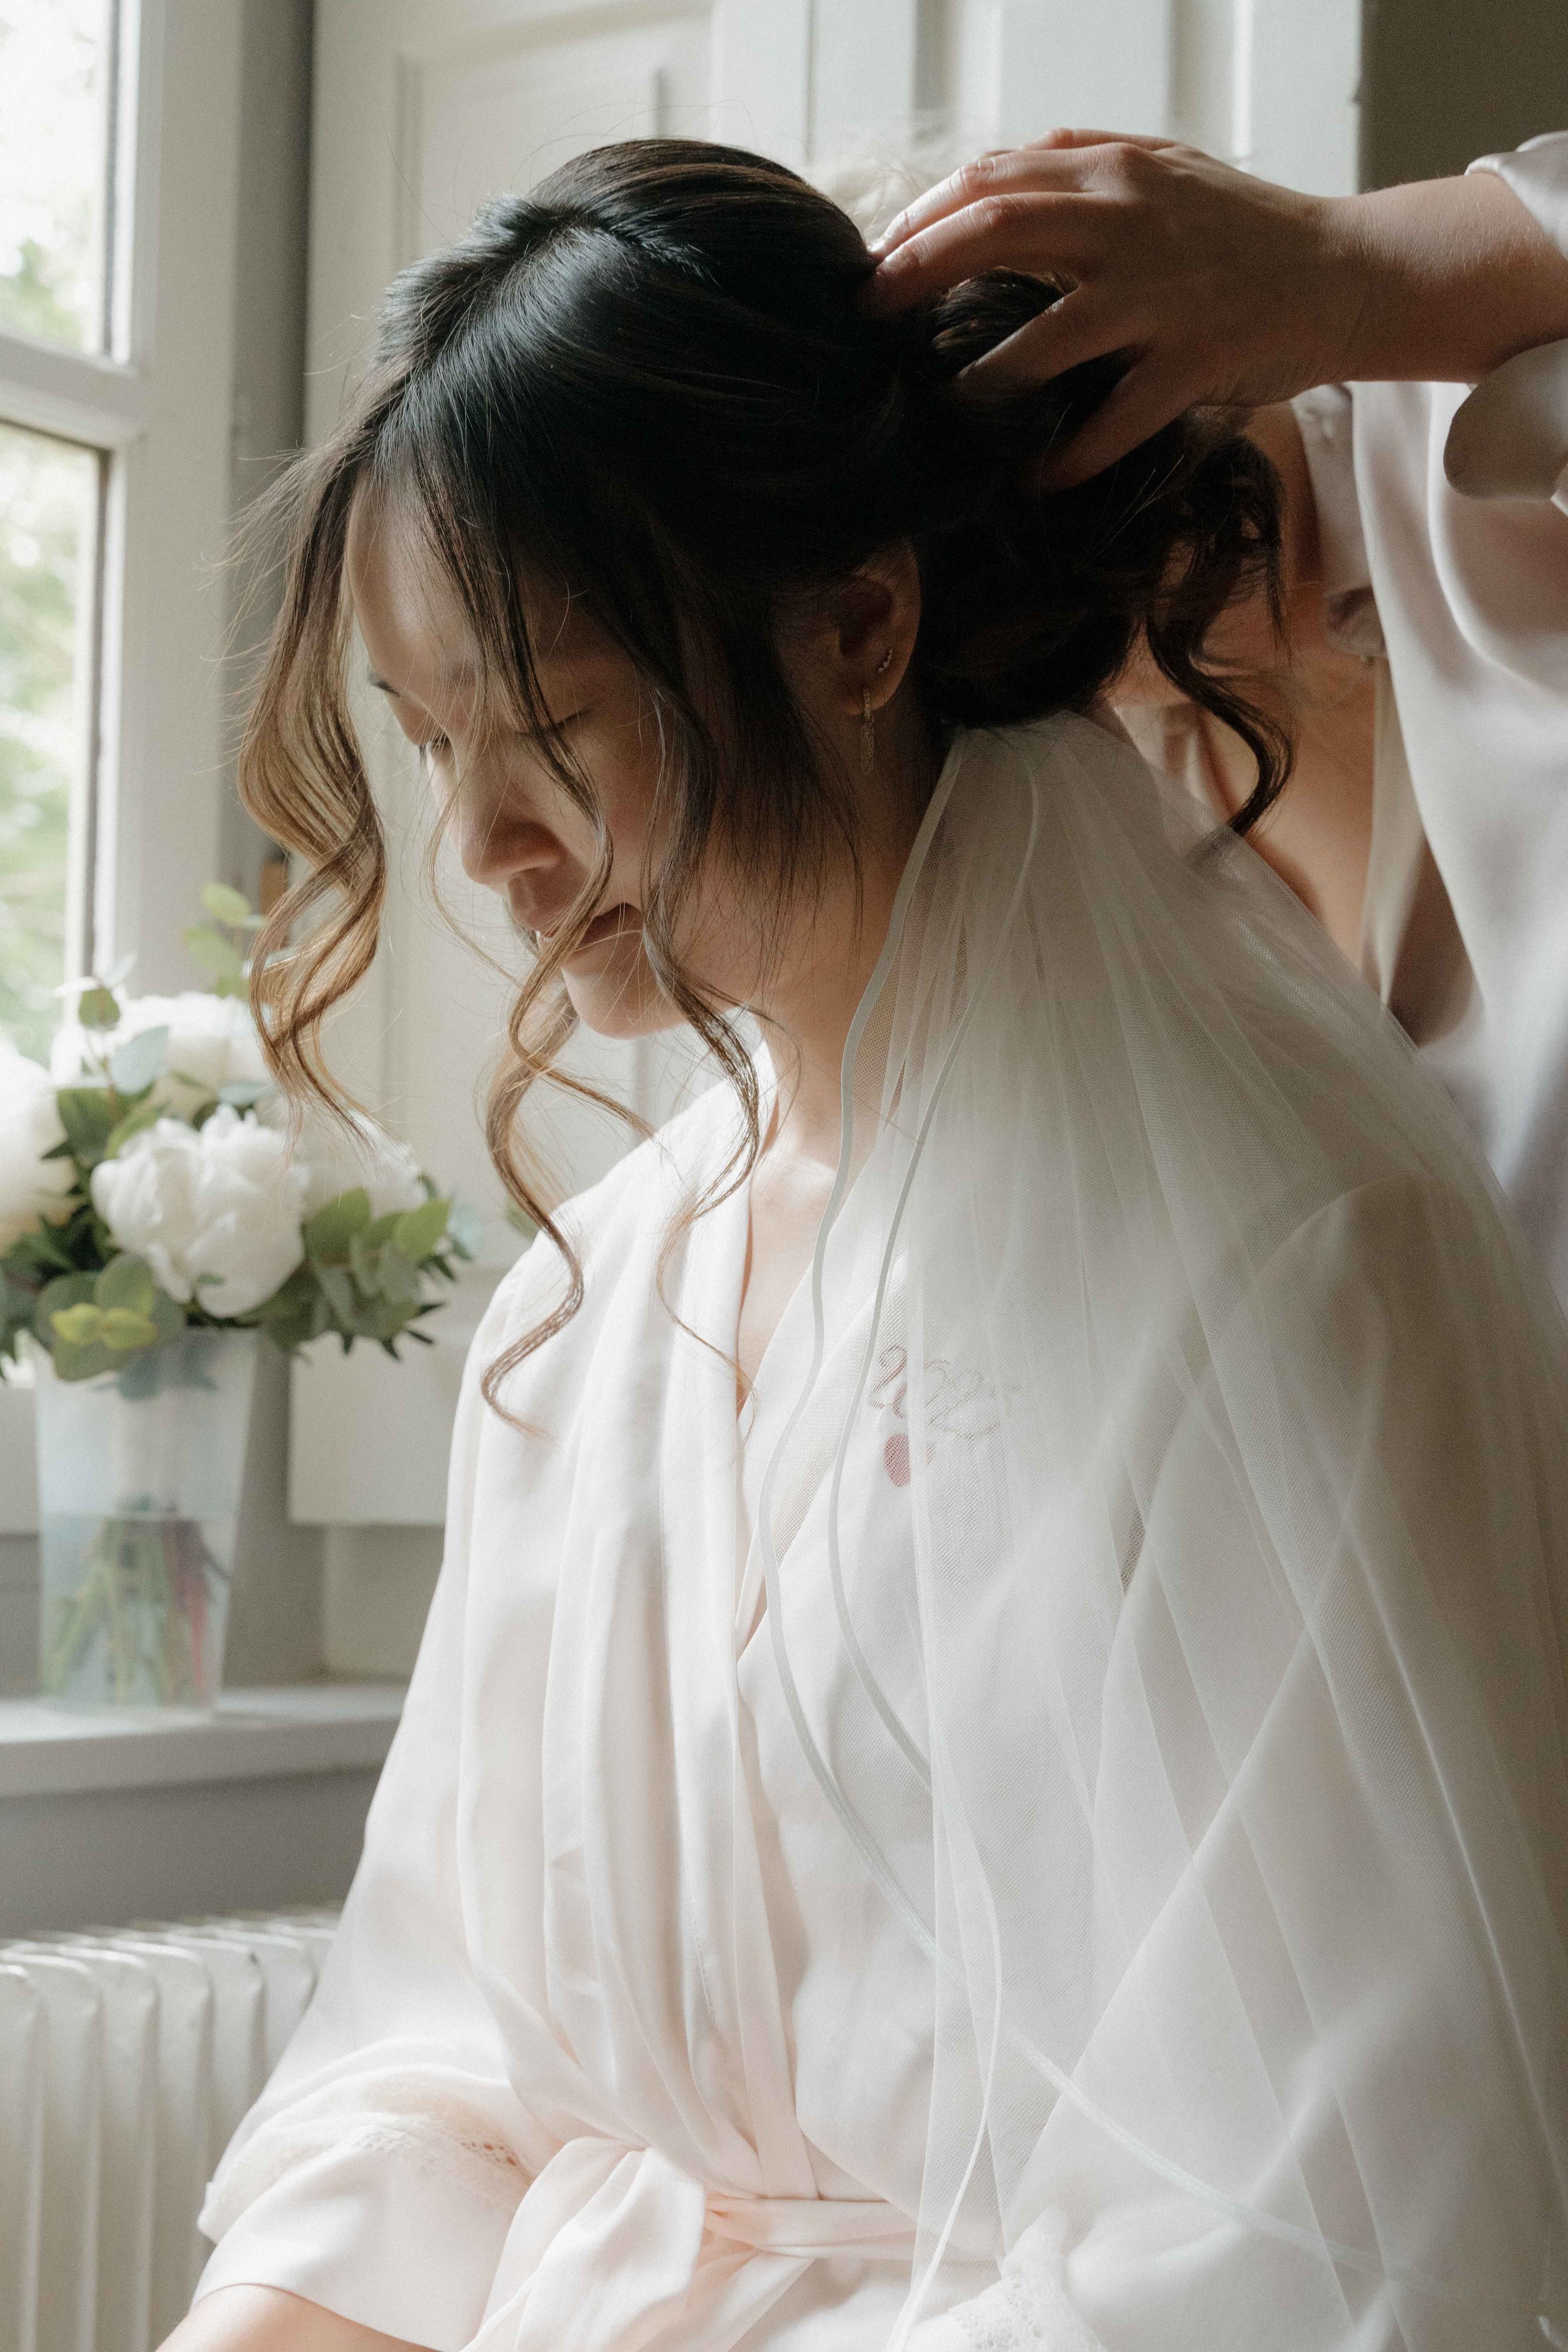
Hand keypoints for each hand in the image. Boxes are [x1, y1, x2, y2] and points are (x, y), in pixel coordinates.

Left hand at [868, 130, 1567, 486]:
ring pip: (1044, 339)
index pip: (990, 179)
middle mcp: (1130, 225)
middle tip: (870, 322)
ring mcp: (1162, 299)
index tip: (876, 263)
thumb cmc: (1245, 230)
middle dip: (917, 276)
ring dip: (982, 383)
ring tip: (946, 411)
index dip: (920, 219)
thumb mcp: (1165, 170)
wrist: (1349, 273)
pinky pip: (1114, 420)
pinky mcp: (1195, 364)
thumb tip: (995, 173)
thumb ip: (1084, 166)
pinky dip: (1067, 456)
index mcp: (1115, 176)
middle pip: (994, 232)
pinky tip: (1034, 479)